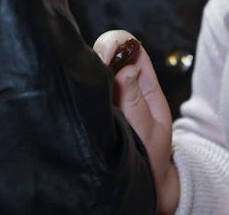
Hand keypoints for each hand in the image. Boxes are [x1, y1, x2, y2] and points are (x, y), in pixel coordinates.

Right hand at [94, 30, 179, 214]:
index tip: (107, 53)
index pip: (130, 47)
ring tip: (88, 88)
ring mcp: (105, 94)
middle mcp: (122, 83)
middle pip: (106, 52)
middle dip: (99, 55)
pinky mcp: (89, 108)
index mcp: (142, 82)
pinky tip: (79, 96)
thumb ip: (137, 100)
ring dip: (88, 72)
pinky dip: (79, 88)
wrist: (143, 185)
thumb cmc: (150, 156)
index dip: (119, 43)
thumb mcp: (150, 128)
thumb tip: (128, 68)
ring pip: (92, 69)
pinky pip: (82, 90)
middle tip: (93, 71)